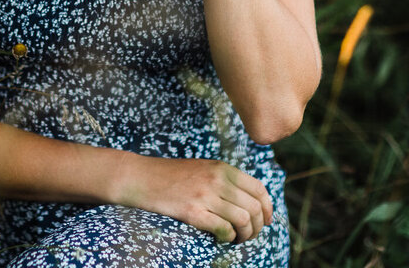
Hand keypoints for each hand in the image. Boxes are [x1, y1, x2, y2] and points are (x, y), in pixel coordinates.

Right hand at [115, 154, 273, 242]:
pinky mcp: (192, 211)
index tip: (266, 221)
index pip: (259, 189)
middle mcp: (217, 179)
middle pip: (254, 208)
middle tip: (249, 236)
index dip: (268, 209)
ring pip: (243, 220)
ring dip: (244, 235)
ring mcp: (205, 195)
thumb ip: (225, 180)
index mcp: (222, 168)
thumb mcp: (203, 168)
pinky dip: (228, 237)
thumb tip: (251, 201)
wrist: (141, 177)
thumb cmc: (171, 176)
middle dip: (257, 227)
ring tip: (236, 239)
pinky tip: (222, 238)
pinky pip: (223, 228)